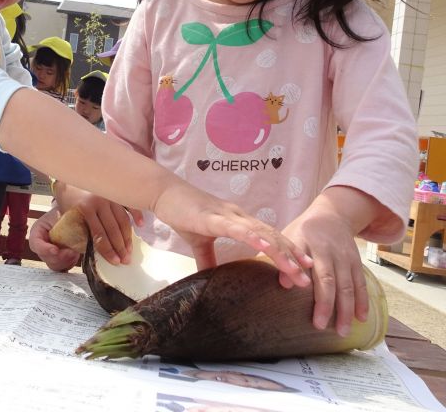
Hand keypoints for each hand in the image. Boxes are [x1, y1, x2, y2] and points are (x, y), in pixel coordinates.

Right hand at [29, 208, 79, 271]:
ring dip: (66, 260)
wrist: (71, 216)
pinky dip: (70, 262)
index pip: (35, 244)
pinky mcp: (59, 260)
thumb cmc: (64, 213)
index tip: (55, 250)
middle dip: (60, 257)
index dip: (45, 249)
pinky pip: (63, 267)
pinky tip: (75, 253)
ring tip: (75, 251)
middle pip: (46, 258)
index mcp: (37, 232)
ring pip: (55, 265)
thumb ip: (64, 222)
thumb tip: (71, 230)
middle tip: (72, 251)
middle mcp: (41, 246)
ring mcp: (49, 255)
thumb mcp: (61, 214)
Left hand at [73, 193, 143, 264]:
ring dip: (128, 237)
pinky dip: (136, 214)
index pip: (99, 234)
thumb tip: (93, 252)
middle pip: (113, 229)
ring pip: (123, 220)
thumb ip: (81, 231)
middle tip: (126, 260)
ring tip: (130, 250)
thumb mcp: (70, 216)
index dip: (108, 250)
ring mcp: (110, 196)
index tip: (116, 261)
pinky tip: (140, 225)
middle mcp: (99, 202)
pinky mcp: (117, 192)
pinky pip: (129, 205)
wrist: (73, 177)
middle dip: (120, 247)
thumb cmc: (70, 200)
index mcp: (85, 208)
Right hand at [151, 188, 312, 285]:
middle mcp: (238, 217)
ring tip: (296, 268)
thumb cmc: (182, 213)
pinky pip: (237, 229)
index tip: (304, 268)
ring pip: (260, 234)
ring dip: (280, 251)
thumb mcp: (198, 242)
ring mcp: (227, 215)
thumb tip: (211, 280)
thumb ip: (207, 259)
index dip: (288, 251)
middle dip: (291, 256)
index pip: (269, 237)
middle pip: (271, 237)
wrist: (164, 193)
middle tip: (308, 276)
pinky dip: (254, 238)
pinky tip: (266, 247)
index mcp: (237, 222)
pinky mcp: (213, 217)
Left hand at [281, 189, 372, 335]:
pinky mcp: (356, 261)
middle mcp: (330, 251)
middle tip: (324, 328)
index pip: (314, 272)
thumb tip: (283, 284)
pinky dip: (363, 301)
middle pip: (332, 282)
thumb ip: (285, 258)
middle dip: (330, 307)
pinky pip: (360, 283)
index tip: (314, 318)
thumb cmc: (304, 230)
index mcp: (310, 245)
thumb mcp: (290, 236)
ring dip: (348, 309)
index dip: (317, 297)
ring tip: (343, 331)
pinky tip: (362, 318)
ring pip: (349, 285)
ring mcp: (345, 257)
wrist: (332, 214)